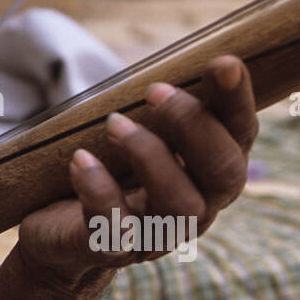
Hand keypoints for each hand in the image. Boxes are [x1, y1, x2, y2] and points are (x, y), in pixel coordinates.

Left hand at [0, 55, 257, 299]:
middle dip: (195, 125)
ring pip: (180, 206)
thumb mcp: (138, 132)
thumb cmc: (108, 168)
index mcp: (208, 171)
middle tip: (155, 91)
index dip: (237, 101)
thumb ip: (164, 105)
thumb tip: (185, 51)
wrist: (58, 232)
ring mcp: (157, 235)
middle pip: (224, 173)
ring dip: (150, 156)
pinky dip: (99, 190)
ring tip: (114, 124)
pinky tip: (80, 160)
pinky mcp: (112, 248)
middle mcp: (196, 206)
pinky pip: (115, 228)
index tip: (222, 62)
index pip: (240, 135)